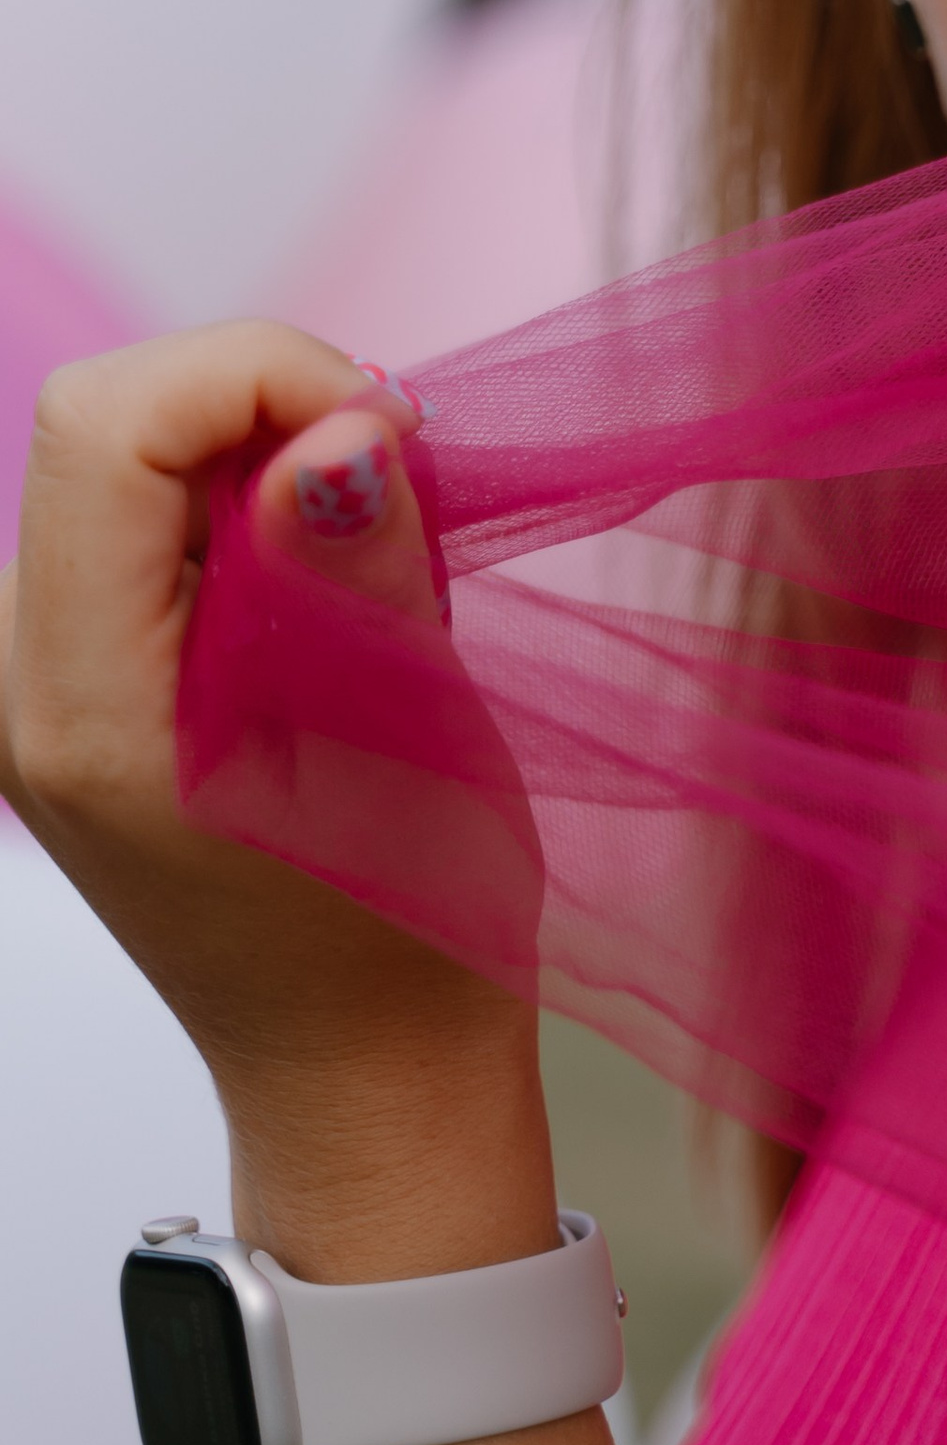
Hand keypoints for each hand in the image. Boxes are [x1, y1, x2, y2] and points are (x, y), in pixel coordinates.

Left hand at [0, 325, 553, 1278]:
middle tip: (405, 504)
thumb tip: (337, 430)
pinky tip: (333, 602)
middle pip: (116, 421)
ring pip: (144, 454)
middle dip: (277, 413)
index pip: (106, 424)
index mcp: (81, 701)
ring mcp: (43, 672)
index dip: (261, 379)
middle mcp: (23, 676)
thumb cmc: (401, 932)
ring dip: (279, 465)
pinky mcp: (89, 667)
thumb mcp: (409, 747)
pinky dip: (262, 512)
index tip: (391, 443)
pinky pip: (159, 514)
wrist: (360, 1066)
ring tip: (379, 579)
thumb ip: (356, 576)